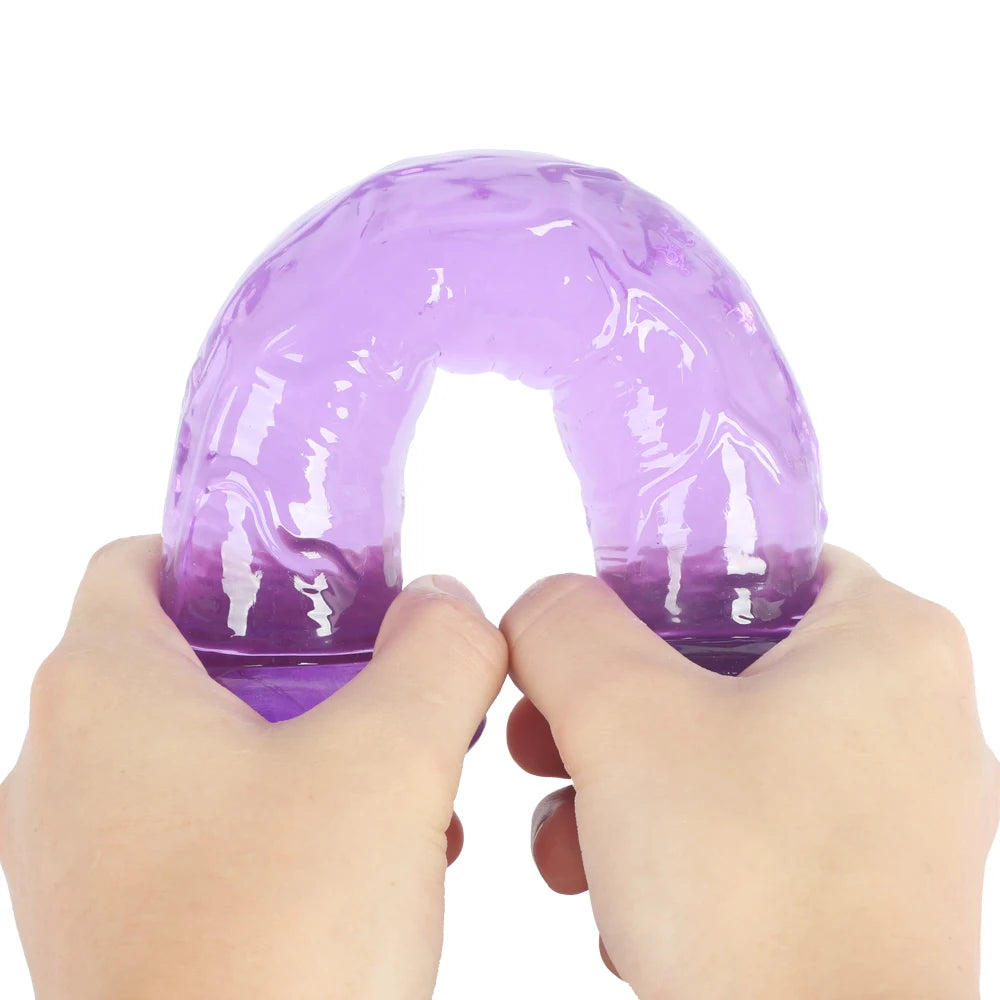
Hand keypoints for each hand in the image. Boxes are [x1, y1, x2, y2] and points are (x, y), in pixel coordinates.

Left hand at [0, 536, 505, 999]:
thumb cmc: (277, 942)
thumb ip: (438, 649)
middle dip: (304, 660)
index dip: (235, 551)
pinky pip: (199, 830)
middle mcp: (64, 764)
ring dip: (306, 745)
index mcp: (103, 691)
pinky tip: (374, 863)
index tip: (321, 574)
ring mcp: (81, 853)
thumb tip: (443, 604)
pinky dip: (282, 818)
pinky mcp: (115, 924)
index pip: (144, 560)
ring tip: (400, 780)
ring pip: (203, 748)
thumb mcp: (393, 760)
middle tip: (385, 677)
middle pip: (189, 656)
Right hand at [505, 545, 999, 999]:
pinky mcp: (862, 884)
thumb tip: (544, 609)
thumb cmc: (752, 889)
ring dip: (622, 790)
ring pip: (721, 750)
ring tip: (569, 849)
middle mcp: (908, 713)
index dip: (648, 588)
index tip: (584, 636)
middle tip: (541, 743)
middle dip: (609, 711)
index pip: (749, 561)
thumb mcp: (623, 718)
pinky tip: (624, 909)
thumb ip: (563, 626)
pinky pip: (748, 826)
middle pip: (718, 664)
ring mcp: (891, 807)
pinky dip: (674, 851)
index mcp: (886, 639)